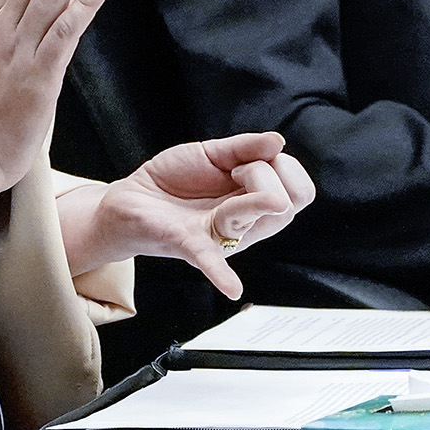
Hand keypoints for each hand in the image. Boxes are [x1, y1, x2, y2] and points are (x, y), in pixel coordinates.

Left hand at [57, 132, 316, 299]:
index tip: (254, 158)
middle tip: (237, 170)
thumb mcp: (213, 154)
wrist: (131, 199)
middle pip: (286, 206)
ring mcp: (218, 236)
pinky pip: (209, 260)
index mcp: (253, 203)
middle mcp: (244, 225)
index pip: (298, 193)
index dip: (285, 167)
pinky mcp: (188, 243)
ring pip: (256, 218)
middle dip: (268, 173)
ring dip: (256, 192)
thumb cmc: (175, 180)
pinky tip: (232, 288)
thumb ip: (245, 147)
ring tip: (233, 175)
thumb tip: (278, 141)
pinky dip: (221, 274)